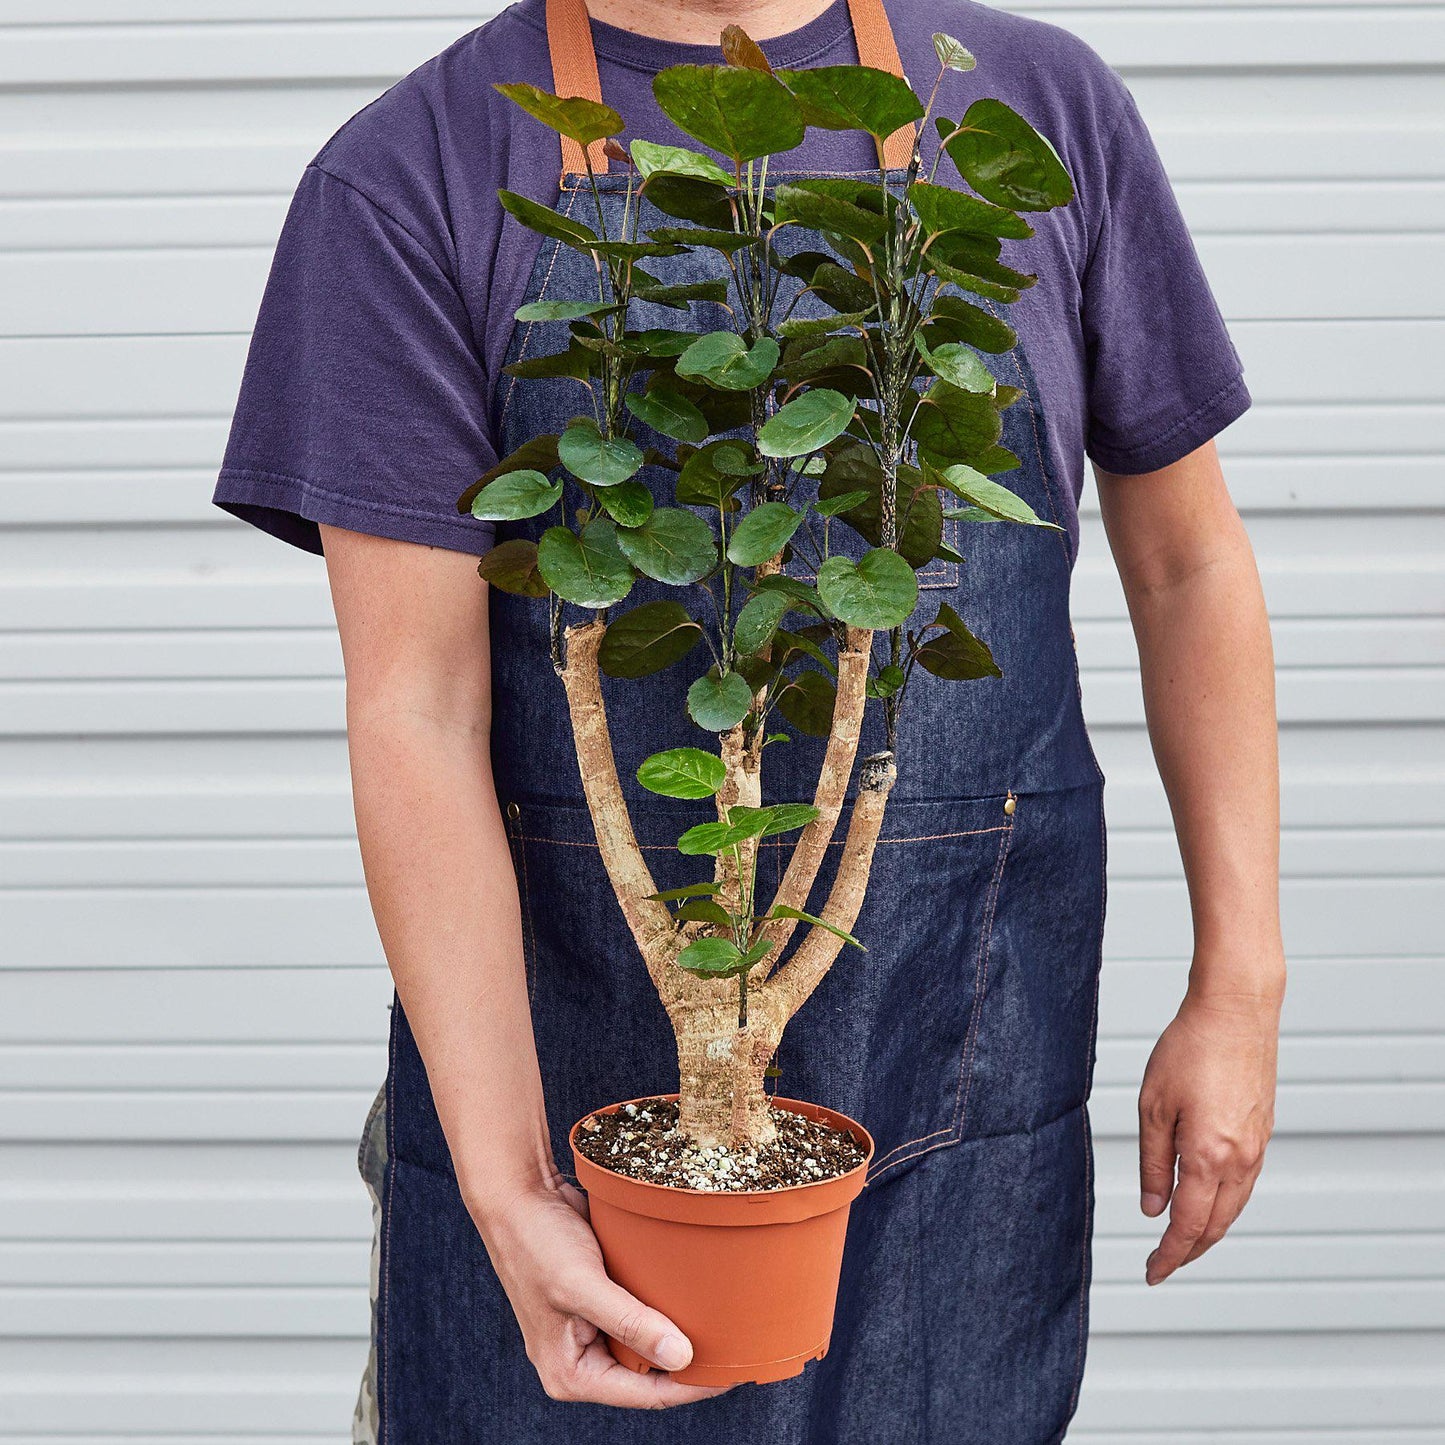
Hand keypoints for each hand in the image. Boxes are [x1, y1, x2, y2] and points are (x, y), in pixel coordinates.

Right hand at [471, 1174, 732, 1408]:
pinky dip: (664, 1306)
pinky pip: (641, 1313)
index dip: (691, 1386)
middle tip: (735, 1344)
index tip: (732, 1371)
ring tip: (721, 1322)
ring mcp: (592, 1330)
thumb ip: (630, 1323)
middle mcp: (582, 1360)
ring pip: (647, 1343)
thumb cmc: (536, 1243)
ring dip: (678, 1332)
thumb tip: (681, 1357)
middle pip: (649, 1373)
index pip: (645, 1394)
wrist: (519, 1194)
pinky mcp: (602, 1301)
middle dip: (688, 1362)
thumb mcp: (582, 1286)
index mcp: (571, 1374)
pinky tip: (692, 1294)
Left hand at [1138, 971, 1281, 1284]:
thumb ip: (1154, 1163)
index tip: (1151, 1272)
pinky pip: (1244, 1182)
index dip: (1169, 1255)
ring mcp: (1257, 1145)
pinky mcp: (1263, 1129)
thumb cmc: (1189, 1048)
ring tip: (1182, 1240)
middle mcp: (1241, 1158)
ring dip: (1208, 1229)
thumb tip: (1154, 1209)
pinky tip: (1207, 1199)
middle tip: (1163, 1264)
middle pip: (1216, 1224)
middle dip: (1190, 1251)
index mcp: (1210, 1155)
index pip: (1189, 1225)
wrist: (1236, 1010)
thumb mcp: (1153, 1106)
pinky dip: (1224, 1202)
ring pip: (1234, 1206)